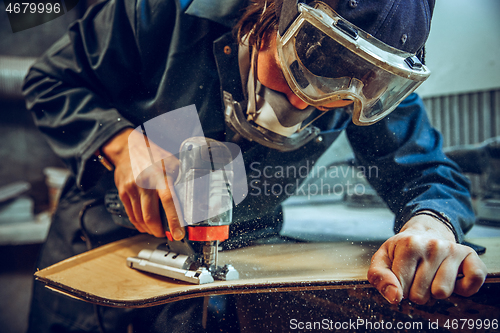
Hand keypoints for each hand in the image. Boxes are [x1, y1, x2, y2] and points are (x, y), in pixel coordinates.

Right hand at [102, 128, 184, 239]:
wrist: (127, 148)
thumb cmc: (152, 155)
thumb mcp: (172, 162)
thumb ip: (182, 176)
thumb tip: (196, 191)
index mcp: (159, 176)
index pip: (168, 201)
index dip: (174, 220)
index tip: (179, 233)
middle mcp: (144, 184)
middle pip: (150, 216)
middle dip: (159, 231)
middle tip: (167, 234)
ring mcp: (131, 190)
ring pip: (140, 219)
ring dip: (149, 229)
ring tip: (157, 231)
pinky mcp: (123, 194)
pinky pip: (131, 215)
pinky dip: (139, 224)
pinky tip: (145, 226)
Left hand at [367, 212, 486, 303]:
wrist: (425, 234)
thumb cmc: (402, 250)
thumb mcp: (383, 258)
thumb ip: (379, 277)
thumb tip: (395, 297)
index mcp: (409, 244)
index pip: (401, 287)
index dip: (399, 287)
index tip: (401, 275)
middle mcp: (433, 245)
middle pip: (420, 294)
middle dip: (415, 291)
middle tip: (416, 275)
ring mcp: (453, 250)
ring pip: (442, 293)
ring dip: (434, 291)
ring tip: (431, 275)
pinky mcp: (471, 256)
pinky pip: (473, 282)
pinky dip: (463, 289)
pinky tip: (453, 279)